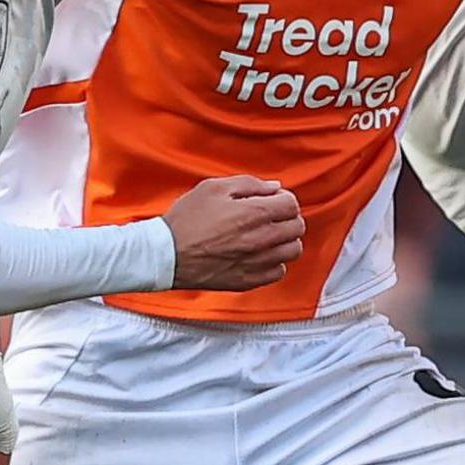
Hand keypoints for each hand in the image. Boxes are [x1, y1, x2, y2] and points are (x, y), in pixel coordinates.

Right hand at [163, 177, 304, 290]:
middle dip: (287, 218)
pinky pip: (278, 272)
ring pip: (292, 251)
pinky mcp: (249, 280)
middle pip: (297, 227)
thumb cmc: (186, 220)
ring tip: (268, 236)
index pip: (291, 204)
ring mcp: (257, 263)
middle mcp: (261, 239)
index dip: (283, 199)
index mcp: (254, 213)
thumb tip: (274, 187)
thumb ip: (249, 184)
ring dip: (285, 240)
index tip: (271, 201)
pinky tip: (259, 254)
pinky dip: (274, 262)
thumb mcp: (213, 188)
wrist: (166, 255)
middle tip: (271, 217)